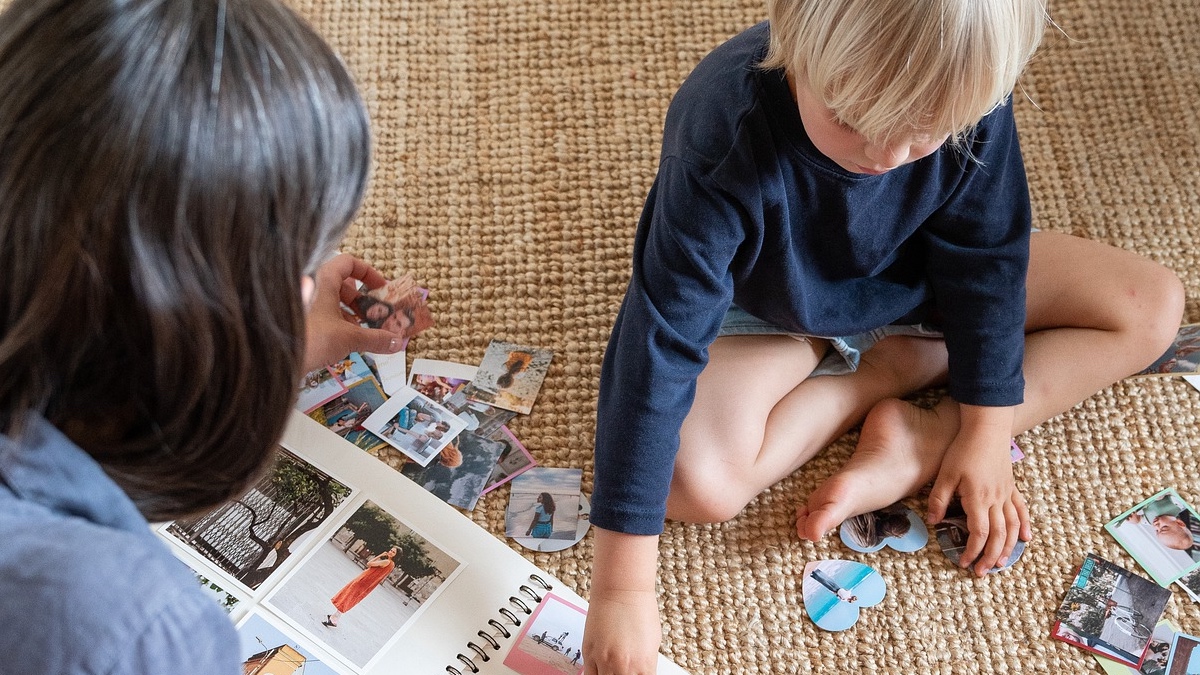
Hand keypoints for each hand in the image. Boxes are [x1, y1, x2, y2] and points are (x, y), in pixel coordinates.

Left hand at [303, 254, 404, 371]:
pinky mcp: (298, 317)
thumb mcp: (349, 338)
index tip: (381, 288)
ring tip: (363, 330)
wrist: (276, 358)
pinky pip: (321, 312)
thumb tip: (396, 342)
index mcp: (323, 278)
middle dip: (362, 300)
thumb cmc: (309, 338)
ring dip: (351, 314)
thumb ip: (376, 339)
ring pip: (331, 299)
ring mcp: (303, 301)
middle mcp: (311, 284)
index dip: (368, 274)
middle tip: (375, 314)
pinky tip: (346, 339)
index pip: (349, 262)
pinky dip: (336, 322)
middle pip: (342, 283)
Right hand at [583, 588, 660, 674]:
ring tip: (612, 672)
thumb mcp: (652, 644)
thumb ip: (644, 666)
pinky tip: (601, 673)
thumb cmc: (640, 611)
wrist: (621, 590)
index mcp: (644, 665)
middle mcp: (623, 667)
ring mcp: (604, 661)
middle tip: (624, 674)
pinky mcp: (589, 653)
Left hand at [926, 406, 1031, 576]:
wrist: (987, 428)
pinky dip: (1025, 525)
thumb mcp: (945, 474)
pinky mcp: (1011, 487)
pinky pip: (1021, 510)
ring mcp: (1007, 494)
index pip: (978, 533)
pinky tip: (1026, 538)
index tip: (964, 563)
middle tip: (982, 572)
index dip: (972, 551)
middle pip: (998, 536)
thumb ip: (939, 499)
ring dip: (1008, 547)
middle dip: (990, 557)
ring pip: (1013, 527)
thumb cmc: (964, 449)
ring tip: (1002, 563)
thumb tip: (932, 522)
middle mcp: (996, 500)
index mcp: (978, 499)